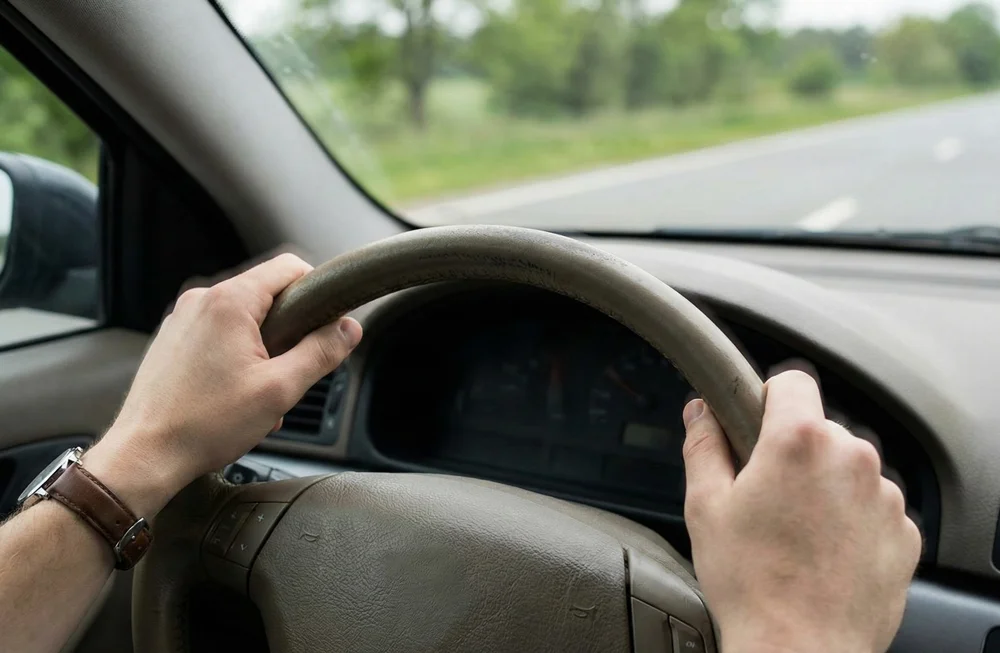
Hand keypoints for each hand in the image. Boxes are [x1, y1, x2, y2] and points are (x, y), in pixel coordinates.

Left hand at [83, 254, 361, 515]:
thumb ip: (321, 352)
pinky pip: (217, 335)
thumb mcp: (281, 389)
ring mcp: (182, 320)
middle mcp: (201, 301)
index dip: (318, 290)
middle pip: (266, 294)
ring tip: (260, 391)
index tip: (327, 322)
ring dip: (263, 347)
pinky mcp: (171, 341)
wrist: (144, 455)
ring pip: (243, 318)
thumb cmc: (205, 425)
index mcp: (229, 302)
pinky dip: (236, 356)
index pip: (289, 267)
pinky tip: (236, 395)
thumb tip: (349, 329)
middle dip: (289, 329)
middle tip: (292, 370)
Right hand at [682, 371, 920, 652]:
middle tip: (764, 497)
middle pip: (819, 430)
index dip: (767, 399)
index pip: (792, 382)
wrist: (799, 650)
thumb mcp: (706, 506)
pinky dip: (850, 521)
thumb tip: (700, 411)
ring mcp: (884, 497)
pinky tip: (822, 553)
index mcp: (800, 442)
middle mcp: (852, 459)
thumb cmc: (752, 584)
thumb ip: (704, 445)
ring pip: (847, 470)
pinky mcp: (904, 533)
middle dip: (792, 453)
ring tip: (794, 534)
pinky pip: (872, 508)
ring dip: (823, 487)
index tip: (755, 424)